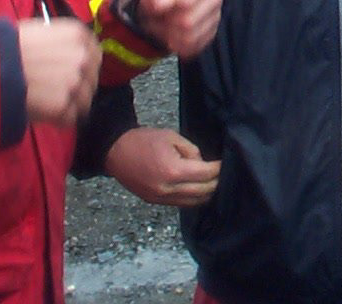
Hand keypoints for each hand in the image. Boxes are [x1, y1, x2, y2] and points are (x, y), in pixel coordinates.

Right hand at [17, 17, 101, 127]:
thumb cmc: (6, 45)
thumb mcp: (39, 31)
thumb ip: (61, 42)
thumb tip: (66, 54)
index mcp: (78, 34)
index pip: (94, 53)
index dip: (83, 65)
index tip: (72, 72)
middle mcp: (82, 57)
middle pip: (91, 78)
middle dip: (78, 86)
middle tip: (57, 91)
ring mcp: (75, 83)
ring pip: (84, 101)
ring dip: (70, 105)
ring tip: (48, 105)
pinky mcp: (63, 106)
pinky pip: (70, 119)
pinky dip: (59, 120)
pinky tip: (44, 115)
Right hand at [104, 126, 221, 207]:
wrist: (115, 152)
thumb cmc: (143, 140)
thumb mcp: (172, 137)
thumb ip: (191, 151)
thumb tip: (202, 164)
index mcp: (173, 171)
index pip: (206, 174)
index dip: (218, 169)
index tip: (225, 163)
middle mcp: (168, 189)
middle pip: (203, 191)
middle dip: (216, 182)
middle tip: (223, 173)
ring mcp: (160, 198)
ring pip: (193, 202)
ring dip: (206, 193)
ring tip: (214, 182)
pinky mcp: (155, 202)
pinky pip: (180, 204)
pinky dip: (192, 198)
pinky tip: (199, 189)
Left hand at [131, 0, 221, 59]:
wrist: (165, 6)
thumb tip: (162, 2)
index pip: (186, 2)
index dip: (167, 7)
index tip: (159, 5)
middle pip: (187, 22)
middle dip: (167, 23)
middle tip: (160, 16)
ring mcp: (215, 18)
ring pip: (189, 38)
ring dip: (170, 35)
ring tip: (165, 24)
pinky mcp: (210, 36)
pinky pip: (191, 48)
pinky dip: (176, 44)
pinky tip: (173, 33)